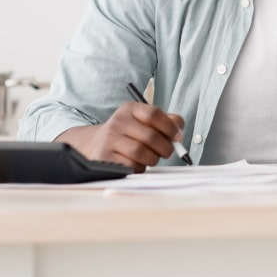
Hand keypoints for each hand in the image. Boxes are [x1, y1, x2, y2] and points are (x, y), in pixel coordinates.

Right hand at [58, 103, 184, 172]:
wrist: (97, 144)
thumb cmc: (130, 134)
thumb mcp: (144, 122)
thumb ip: (166, 122)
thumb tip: (179, 132)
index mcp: (130, 109)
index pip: (154, 113)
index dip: (170, 127)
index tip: (177, 137)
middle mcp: (118, 121)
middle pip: (151, 136)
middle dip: (165, 148)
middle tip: (167, 152)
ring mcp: (110, 139)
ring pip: (142, 153)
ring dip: (153, 159)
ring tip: (151, 158)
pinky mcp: (106, 158)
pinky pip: (132, 166)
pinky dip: (140, 167)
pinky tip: (137, 163)